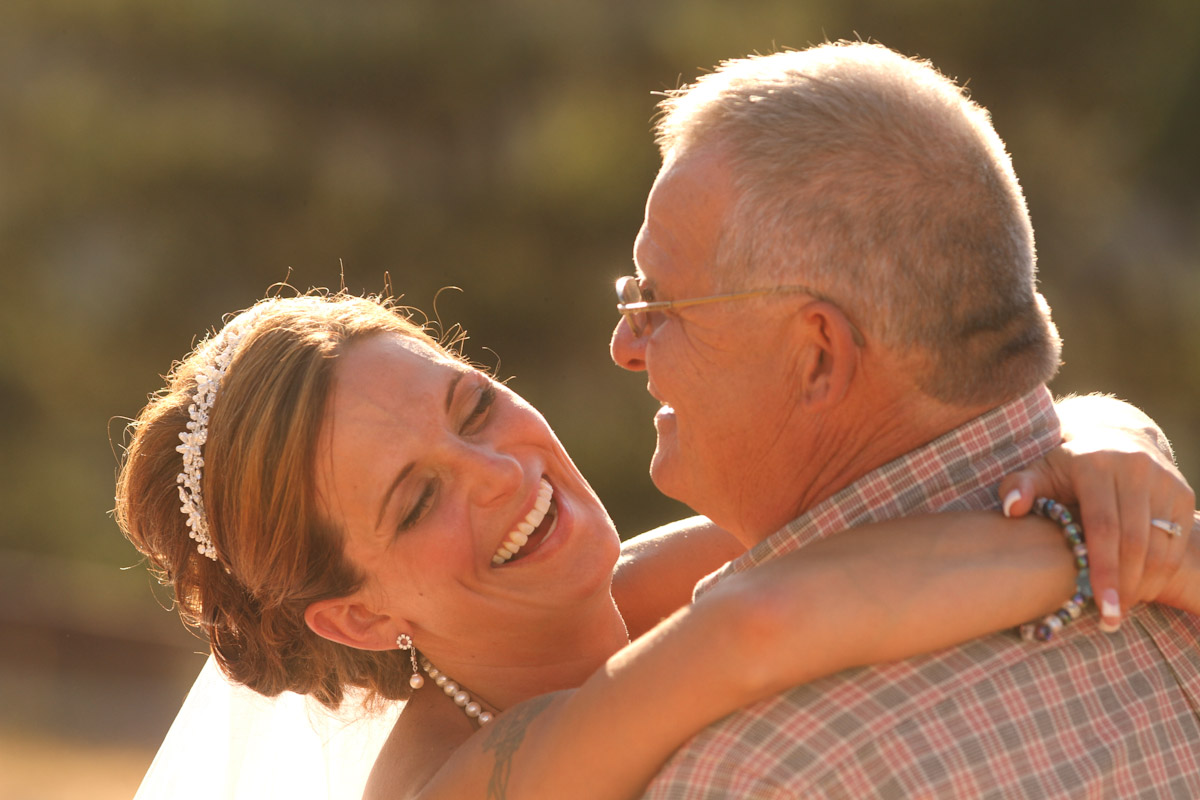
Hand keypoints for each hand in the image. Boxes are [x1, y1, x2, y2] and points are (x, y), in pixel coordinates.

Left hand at [998, 435, 1193, 631]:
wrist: (1113, 436)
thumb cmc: (1065, 467)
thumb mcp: (1039, 471)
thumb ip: (1019, 486)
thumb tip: (1011, 508)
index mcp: (1095, 464)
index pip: (1102, 526)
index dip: (1103, 569)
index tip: (1101, 606)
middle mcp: (1135, 468)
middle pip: (1135, 541)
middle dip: (1124, 585)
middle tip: (1110, 617)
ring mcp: (1164, 481)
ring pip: (1160, 546)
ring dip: (1145, 583)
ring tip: (1122, 607)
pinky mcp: (1182, 494)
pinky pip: (1178, 543)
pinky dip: (1161, 571)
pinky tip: (1140, 588)